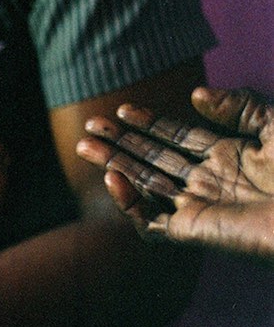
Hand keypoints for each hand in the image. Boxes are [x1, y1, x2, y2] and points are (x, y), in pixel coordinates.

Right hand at [77, 86, 273, 259]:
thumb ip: (240, 107)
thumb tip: (195, 94)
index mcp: (230, 156)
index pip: (178, 138)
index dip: (150, 123)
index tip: (125, 108)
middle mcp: (210, 181)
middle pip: (154, 158)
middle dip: (121, 142)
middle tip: (91, 126)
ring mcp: (201, 207)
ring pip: (146, 184)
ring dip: (115, 164)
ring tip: (85, 145)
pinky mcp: (198, 231)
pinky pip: (153, 222)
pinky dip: (130, 203)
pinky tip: (115, 178)